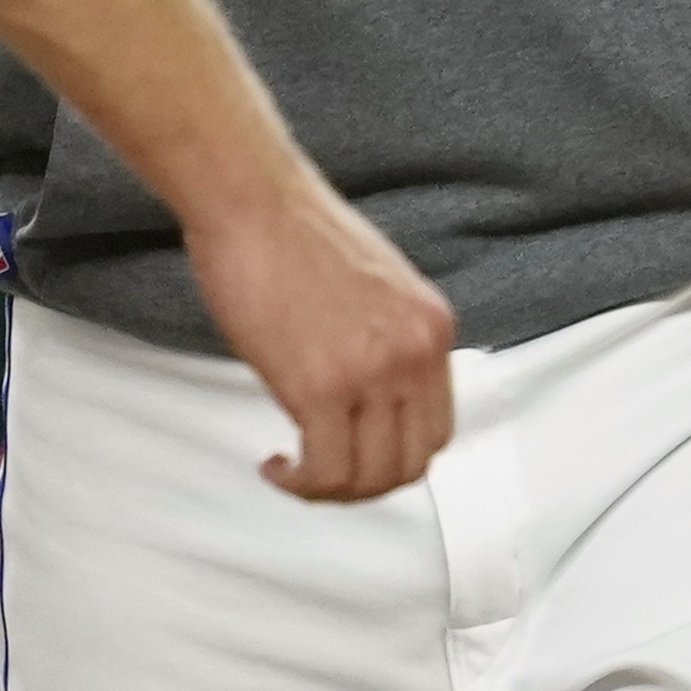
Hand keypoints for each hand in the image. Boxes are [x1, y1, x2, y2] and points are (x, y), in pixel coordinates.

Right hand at [187, 170, 457, 502]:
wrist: (253, 201)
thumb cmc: (291, 231)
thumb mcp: (372, 287)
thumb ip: (384, 339)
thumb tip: (365, 394)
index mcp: (431, 327)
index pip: (438, 427)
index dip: (396, 456)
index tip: (356, 453)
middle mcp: (414, 354)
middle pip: (413, 463)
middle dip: (366, 485)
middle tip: (323, 473)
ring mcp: (373, 373)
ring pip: (371, 478)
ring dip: (330, 490)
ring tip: (294, 471)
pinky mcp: (322, 388)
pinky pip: (325, 471)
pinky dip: (300, 484)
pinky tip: (275, 465)